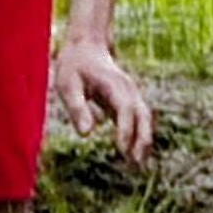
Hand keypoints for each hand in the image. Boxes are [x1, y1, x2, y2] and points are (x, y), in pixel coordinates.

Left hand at [50, 29, 155, 160]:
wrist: (87, 46)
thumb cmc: (74, 66)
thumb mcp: (68, 85)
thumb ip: (77, 108)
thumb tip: (86, 134)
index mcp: (114, 84)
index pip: (125, 109)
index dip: (125, 130)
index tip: (122, 150)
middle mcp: (128, 90)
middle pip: (142, 116)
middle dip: (142, 139)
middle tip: (136, 164)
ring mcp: (131, 95)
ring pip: (144, 119)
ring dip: (143, 141)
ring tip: (138, 165)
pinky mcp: (127, 101)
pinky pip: (138, 120)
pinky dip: (139, 137)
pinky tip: (135, 155)